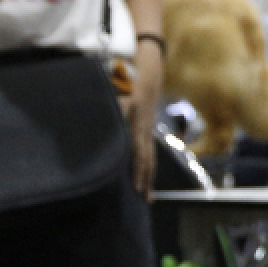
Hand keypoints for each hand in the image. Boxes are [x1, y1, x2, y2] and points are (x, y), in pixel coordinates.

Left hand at [124, 44, 161, 195]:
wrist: (149, 66)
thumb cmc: (129, 75)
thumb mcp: (119, 87)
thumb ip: (118, 103)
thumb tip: (117, 115)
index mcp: (138, 122)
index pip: (140, 153)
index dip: (138, 171)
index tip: (137, 188)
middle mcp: (145, 129)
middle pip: (148, 160)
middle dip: (146, 180)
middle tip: (146, 200)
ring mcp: (147, 128)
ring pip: (149, 157)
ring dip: (147, 176)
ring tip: (147, 195)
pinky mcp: (146, 127)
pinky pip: (147, 151)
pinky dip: (146, 165)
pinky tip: (143, 175)